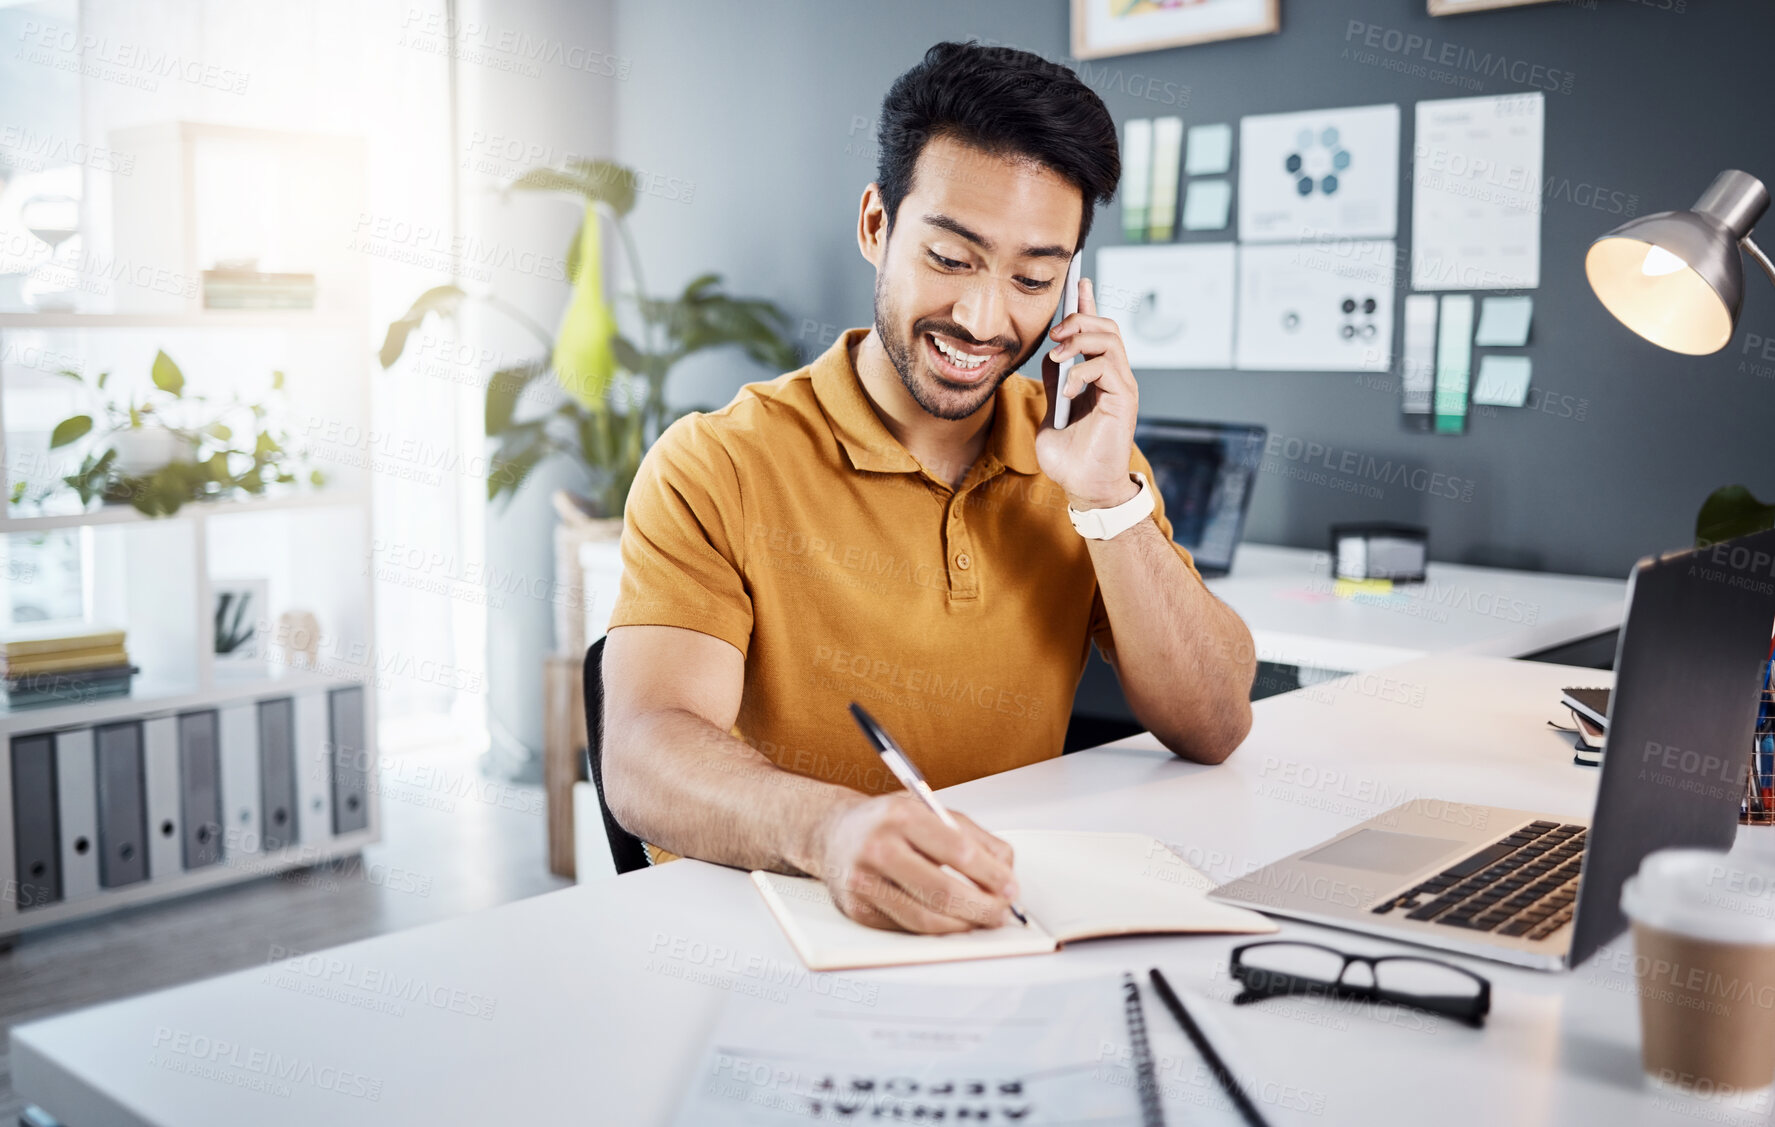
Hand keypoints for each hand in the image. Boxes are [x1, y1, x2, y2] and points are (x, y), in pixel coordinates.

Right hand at [815, 793, 1018, 932]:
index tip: (1010, 887)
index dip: (991, 874)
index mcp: (901, 816)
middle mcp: (878, 847)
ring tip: (981, 920)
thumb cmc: (886, 822)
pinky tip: (952, 922)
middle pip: (942, 890)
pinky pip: (907, 926)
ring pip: (925, 917)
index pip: (958, 851)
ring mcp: (864, 881)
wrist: (833, 832)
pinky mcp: (858, 909)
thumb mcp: (929, 811)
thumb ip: (972, 836)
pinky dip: (936, 928)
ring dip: (962, 924)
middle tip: (1001, 912)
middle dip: (982, 907)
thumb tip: (1006, 869)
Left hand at [1036, 276, 1140, 510]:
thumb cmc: (1070, 457)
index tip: (1078, 280)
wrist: (1083, 487)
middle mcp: (1115, 376)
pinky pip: (1106, 367)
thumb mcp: (1052, 410)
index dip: (1087, 303)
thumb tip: (1050, 353)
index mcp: (1098, 376)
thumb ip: (1054, 381)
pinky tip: (1068, 390)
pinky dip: (1081, 371)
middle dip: (1078, 319)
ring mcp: (1122, 387)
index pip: (1096, 330)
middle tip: (1054, 334)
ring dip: (1079, 340)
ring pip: (1110, 339)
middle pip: (1106, 326)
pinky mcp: (1124, 399)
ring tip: (1057, 357)